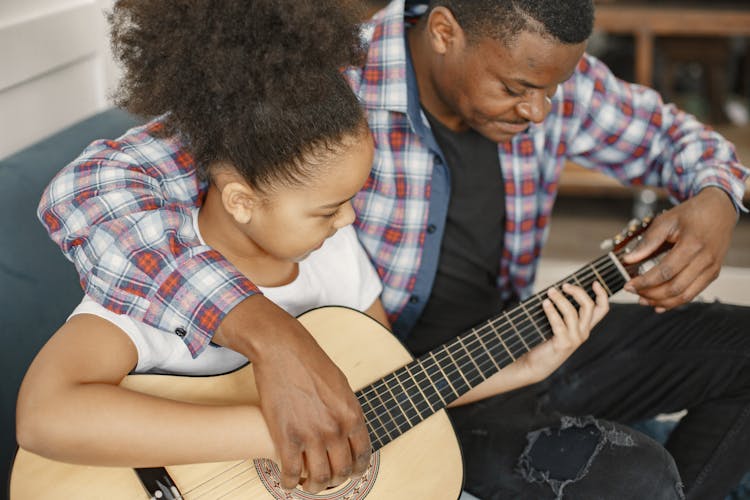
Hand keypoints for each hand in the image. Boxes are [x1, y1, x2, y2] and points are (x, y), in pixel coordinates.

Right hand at [213, 295, 370, 492]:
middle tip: (327, 479)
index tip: (351, 472)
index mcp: (352, 415)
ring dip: (314, 487)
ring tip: (308, 484)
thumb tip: (348, 432)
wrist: (283, 350)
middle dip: (336, 480)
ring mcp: (311, 434)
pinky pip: (292, 473)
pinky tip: (288, 481)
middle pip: (342, 471)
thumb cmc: (310, 362)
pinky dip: (290, 483)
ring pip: (320, 478)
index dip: (357, 469)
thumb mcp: (341, 386)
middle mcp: (335, 428)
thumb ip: (346, 411)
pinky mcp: (286, 437)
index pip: (363, 455)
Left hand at [516, 282, 608, 382]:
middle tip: (564, 285)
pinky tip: (545, 303)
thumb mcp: (559, 325)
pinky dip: (551, 311)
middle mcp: (583, 333)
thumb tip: (557, 289)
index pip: (602, 309)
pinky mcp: (563, 344)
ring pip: (572, 313)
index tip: (594, 282)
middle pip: (589, 306)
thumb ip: (563, 312)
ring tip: (550, 292)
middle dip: (577, 292)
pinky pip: (558, 323)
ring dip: (560, 299)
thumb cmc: (546, 340)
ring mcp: (574, 339)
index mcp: (585, 327)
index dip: (602, 295)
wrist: (536, 364)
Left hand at [622, 187, 736, 311]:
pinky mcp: (712, 274)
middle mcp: (705, 260)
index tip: (628, 284)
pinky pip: (693, 294)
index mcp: (692, 245)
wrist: (719, 210)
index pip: (665, 271)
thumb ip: (648, 241)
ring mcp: (711, 269)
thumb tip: (629, 259)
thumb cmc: (692, 214)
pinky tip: (659, 304)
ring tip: (643, 300)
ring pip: (685, 295)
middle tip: (633, 292)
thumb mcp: (666, 221)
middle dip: (650, 294)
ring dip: (661, 302)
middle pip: (675, 287)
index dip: (645, 282)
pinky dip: (675, 302)